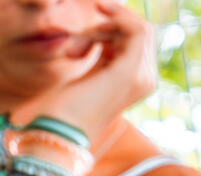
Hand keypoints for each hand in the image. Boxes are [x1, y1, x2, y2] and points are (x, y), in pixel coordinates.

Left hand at [43, 0, 156, 140]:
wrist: (55, 136)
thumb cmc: (61, 112)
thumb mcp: (85, 76)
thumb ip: (98, 56)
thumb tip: (97, 34)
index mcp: (136, 83)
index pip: (137, 42)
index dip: (116, 26)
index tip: (94, 15)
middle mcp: (145, 80)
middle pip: (141, 33)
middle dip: (114, 21)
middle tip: (89, 15)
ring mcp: (141, 77)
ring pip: (140, 30)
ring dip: (110, 24)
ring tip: (82, 36)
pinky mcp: (131, 72)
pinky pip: (137, 31)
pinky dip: (117, 21)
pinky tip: (94, 27)